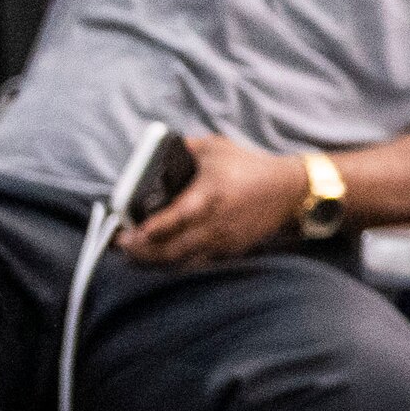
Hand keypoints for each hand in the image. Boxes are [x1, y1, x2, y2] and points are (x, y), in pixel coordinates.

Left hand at [116, 136, 302, 264]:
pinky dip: (176, 263)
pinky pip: (197, 263)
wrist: (288, 189)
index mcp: (209, 196)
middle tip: (121, 246)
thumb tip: (155, 149)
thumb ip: (184, 147)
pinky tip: (161, 256)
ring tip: (135, 255)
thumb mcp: (216, 147)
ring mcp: (222, 241)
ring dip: (156, 262)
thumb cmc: (250, 166)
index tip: (127, 233)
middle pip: (172, 250)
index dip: (148, 231)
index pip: (174, 219)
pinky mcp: (229, 251)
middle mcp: (215, 223)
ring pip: (182, 262)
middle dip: (142, 252)